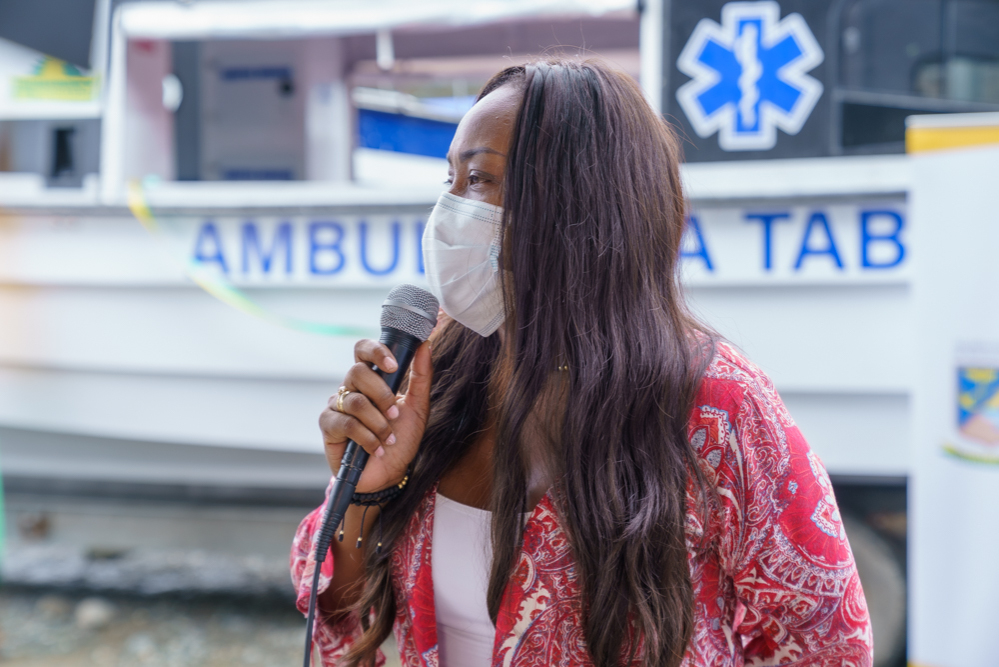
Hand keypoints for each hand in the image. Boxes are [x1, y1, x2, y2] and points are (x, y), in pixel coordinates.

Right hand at [319, 338, 432, 493]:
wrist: (390, 473)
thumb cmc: (402, 439)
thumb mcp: (418, 408)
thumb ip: (421, 376)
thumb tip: (425, 345)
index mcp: (371, 378)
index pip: (363, 350)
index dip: (375, 351)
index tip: (393, 366)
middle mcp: (351, 387)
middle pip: (357, 372)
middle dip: (382, 395)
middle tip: (394, 416)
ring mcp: (337, 405)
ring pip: (355, 400)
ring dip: (378, 422)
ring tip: (388, 438)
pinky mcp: (328, 425)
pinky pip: (346, 423)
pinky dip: (367, 438)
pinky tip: (376, 448)